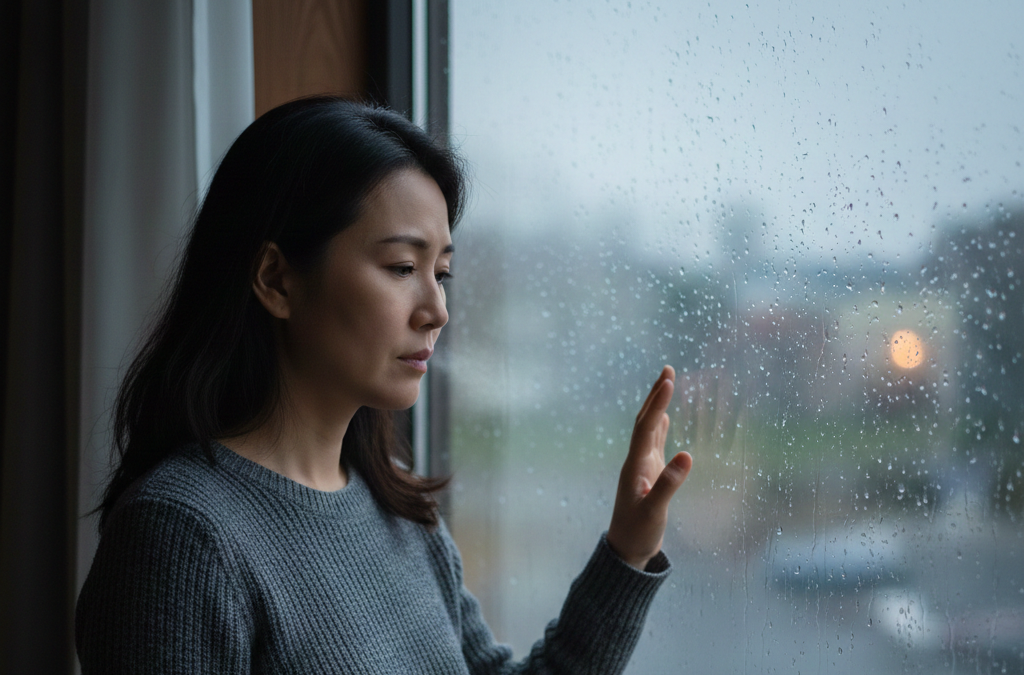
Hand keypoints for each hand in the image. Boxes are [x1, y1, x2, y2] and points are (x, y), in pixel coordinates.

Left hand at [606, 365, 692, 569]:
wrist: (625, 552)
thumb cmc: (638, 533)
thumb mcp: (654, 512)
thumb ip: (668, 485)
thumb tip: (686, 455)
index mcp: (635, 466)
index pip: (646, 427)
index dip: (658, 403)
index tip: (669, 379)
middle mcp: (636, 461)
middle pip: (645, 421)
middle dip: (656, 395)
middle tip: (668, 370)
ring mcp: (641, 467)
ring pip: (649, 429)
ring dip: (657, 406)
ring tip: (666, 383)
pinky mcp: (647, 475)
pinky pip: (653, 444)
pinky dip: (659, 427)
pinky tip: (663, 418)